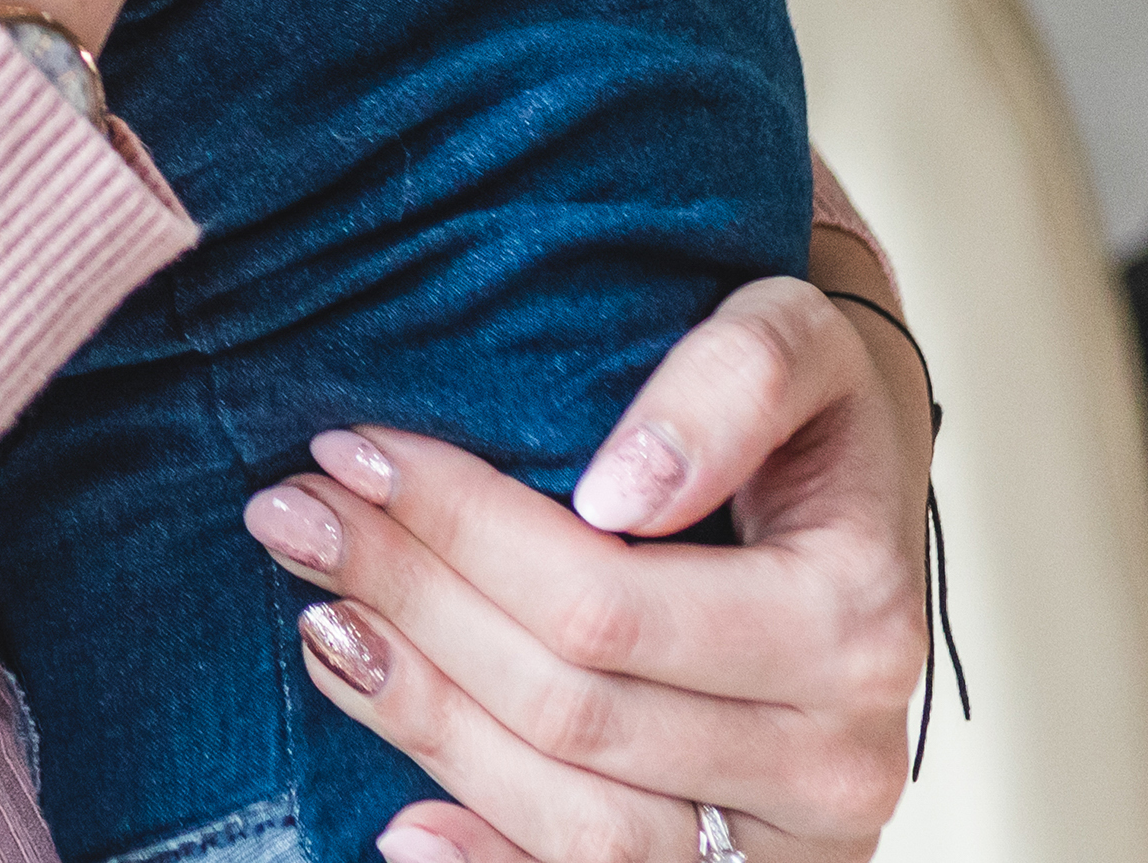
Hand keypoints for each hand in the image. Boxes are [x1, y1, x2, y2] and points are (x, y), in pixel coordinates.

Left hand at [246, 262, 938, 858]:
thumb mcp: (795, 337)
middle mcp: (838, 758)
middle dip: (410, 604)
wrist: (855, 494)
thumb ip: (732, 382)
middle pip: (569, 708)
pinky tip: (398, 823)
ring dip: (423, 720)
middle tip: (291, 519)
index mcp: (856, 624)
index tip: (349, 450)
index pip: (605, 603)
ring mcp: (791, 843)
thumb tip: (624, 489)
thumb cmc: (808, 410)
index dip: (459, 531)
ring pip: (573, 817)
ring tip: (321, 626)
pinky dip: (489, 859)